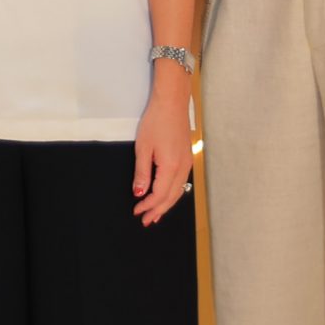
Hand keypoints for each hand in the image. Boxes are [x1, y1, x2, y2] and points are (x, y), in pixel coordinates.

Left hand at [133, 85, 193, 225]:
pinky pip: (181, 182)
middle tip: (146, 221)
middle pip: (171, 197)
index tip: (136, 212)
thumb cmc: (156, 122)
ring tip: (156, 214)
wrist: (172, 103)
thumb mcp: (143, 148)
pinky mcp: (187, 157)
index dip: (147, 206)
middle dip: (158, 210)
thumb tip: (140, 193)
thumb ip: (142, 173)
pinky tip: (167, 195)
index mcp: (170, 167)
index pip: (159, 195)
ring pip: (178, 191)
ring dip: (167, 204)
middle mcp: (183, 168)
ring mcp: (187, 163)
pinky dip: (173, 193)